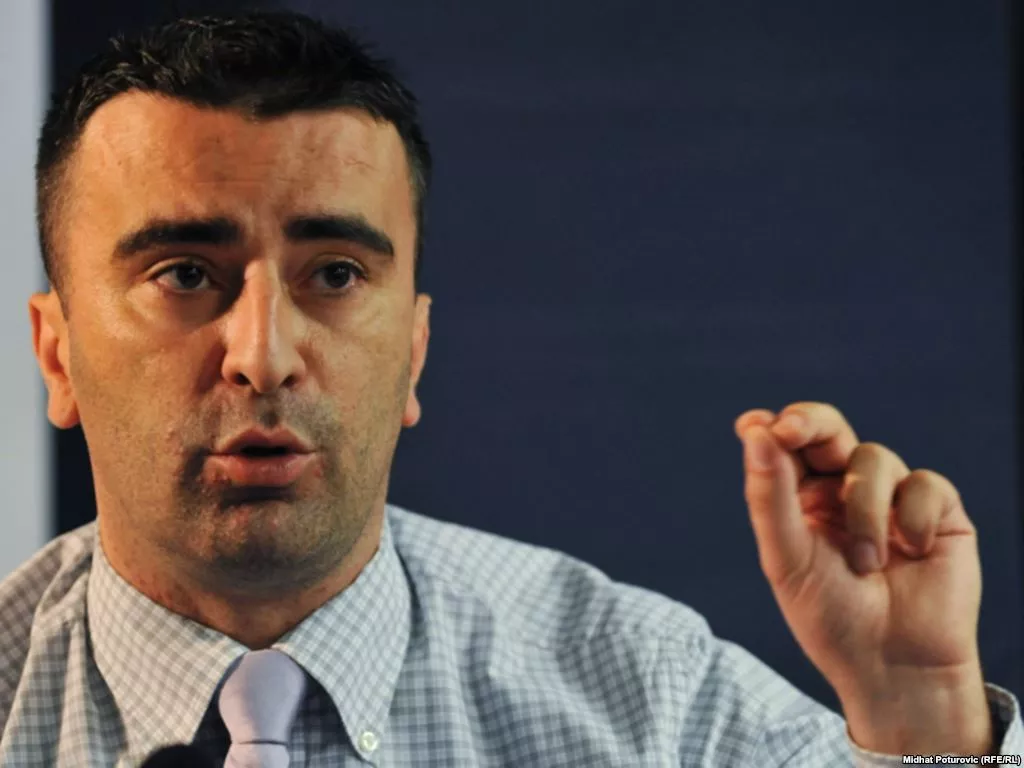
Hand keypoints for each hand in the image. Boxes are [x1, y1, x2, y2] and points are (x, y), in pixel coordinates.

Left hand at [735, 402, 990, 754]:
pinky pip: (923, 483)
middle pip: (827, 429)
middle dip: (808, 423)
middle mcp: (841, 489)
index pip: (784, 445)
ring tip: (866, 564)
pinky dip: (913, 517)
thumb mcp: (787, 559)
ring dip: (864, 510)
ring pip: (872, 458)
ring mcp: (890, 496)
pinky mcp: (936, 510)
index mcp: (799, 498)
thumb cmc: (831, 617)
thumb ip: (770, 496)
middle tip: (790, 430)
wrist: (893, 667)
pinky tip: (913, 552)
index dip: (771, 427)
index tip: (755, 426)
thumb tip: (756, 430)